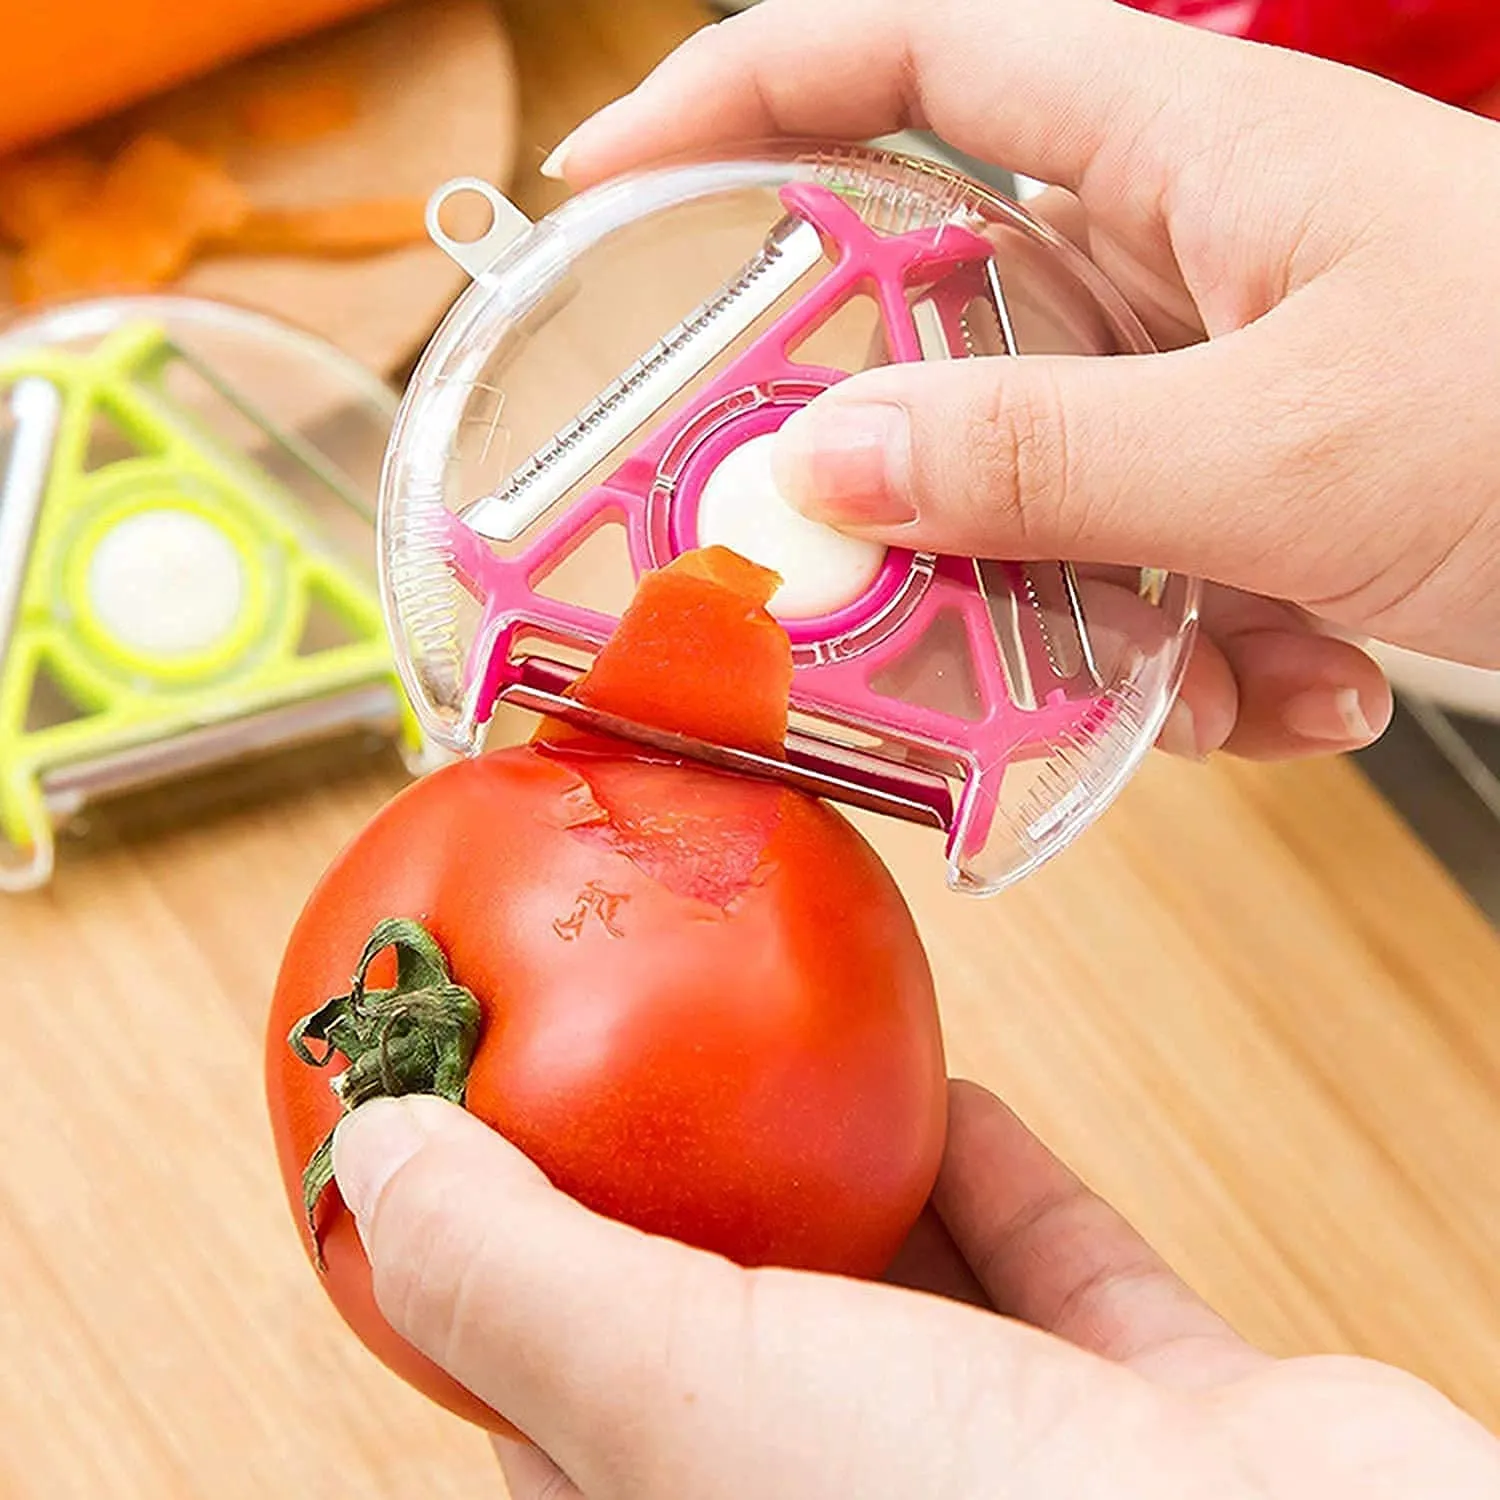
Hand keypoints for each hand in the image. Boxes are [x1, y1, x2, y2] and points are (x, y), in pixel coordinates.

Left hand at [331, 1087, 1499, 1497]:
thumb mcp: (667, 1387)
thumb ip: (503, 1269)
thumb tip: (364, 1153)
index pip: (555, 1395)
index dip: (508, 1257)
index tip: (487, 1128)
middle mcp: (844, 1491)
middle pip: (730, 1313)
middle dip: (684, 1182)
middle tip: (629, 1047)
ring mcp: (998, 1451)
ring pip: (891, 1275)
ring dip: (836, 1158)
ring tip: (773, 1041)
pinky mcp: (1132, 1396)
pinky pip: (1041, 1256)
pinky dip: (983, 1165)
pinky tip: (930, 1080)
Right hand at [539, 0, 1499, 761]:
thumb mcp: (1288, 442)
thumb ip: (1040, 459)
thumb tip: (827, 468)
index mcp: (1175, 151)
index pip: (899, 56)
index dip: (732, 98)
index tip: (601, 183)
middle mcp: (1171, 252)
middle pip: (935, 329)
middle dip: (899, 478)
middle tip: (858, 587)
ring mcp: (1208, 377)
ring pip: (1034, 492)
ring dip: (1081, 619)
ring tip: (1220, 677)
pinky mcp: (1248, 484)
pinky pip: (1134, 569)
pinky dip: (1193, 658)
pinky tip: (1307, 688)